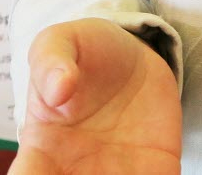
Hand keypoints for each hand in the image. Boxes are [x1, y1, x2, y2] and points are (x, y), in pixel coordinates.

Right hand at [8, 18, 180, 174]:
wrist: (134, 57)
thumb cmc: (87, 52)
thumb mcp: (61, 41)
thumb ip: (50, 59)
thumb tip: (59, 88)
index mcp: (43, 148)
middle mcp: (76, 171)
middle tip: (97, 173)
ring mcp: (117, 174)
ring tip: (126, 172)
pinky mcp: (154, 171)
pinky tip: (158, 174)